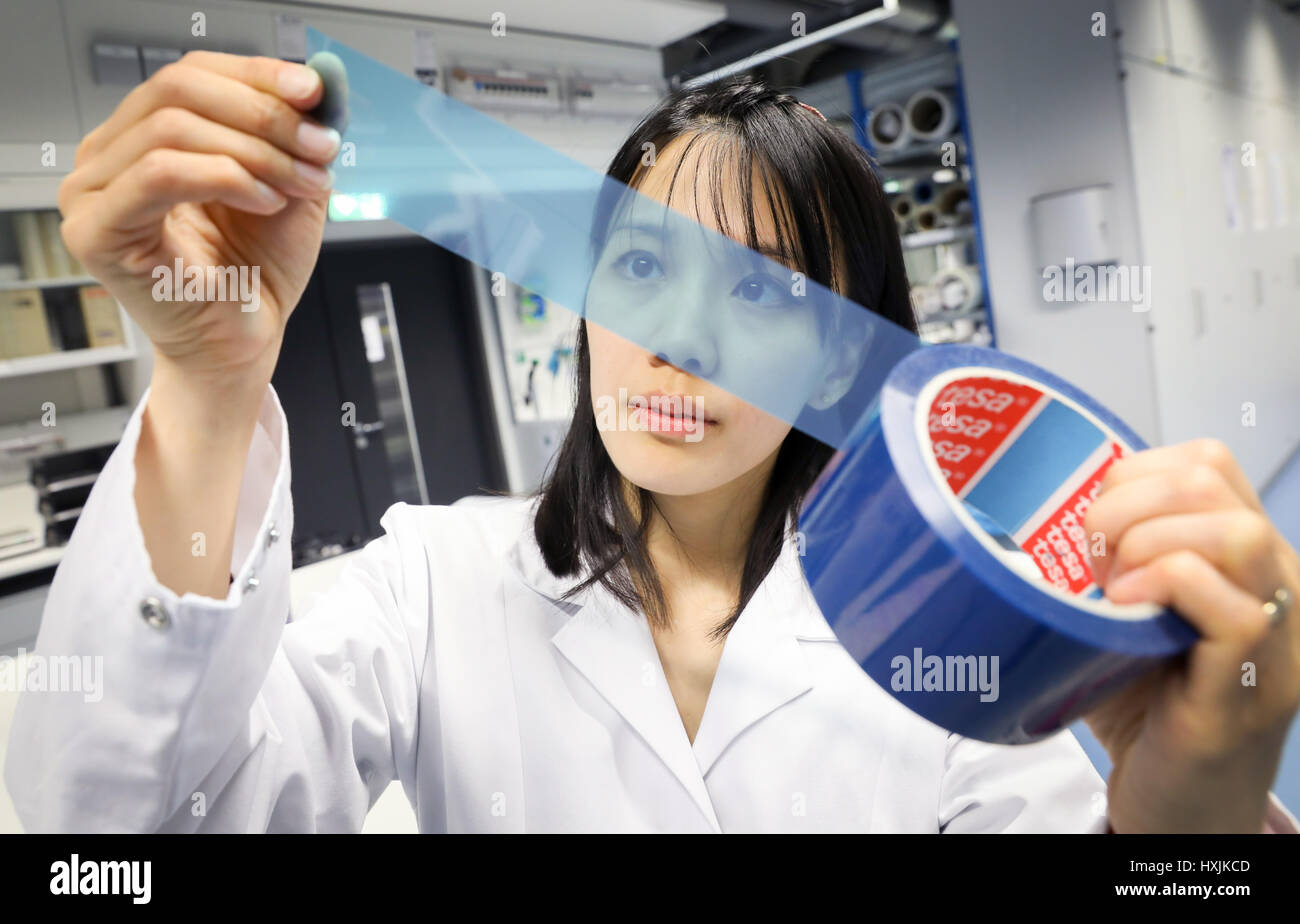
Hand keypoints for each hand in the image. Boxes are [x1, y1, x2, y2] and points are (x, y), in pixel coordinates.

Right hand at [57, 51, 339, 386]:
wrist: (244, 341)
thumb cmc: (257, 271)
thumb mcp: (291, 184)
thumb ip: (298, 132)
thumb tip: (319, 77)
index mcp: (144, 135)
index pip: (191, 72)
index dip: (256, 74)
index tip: (316, 93)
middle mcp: (107, 155)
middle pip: (178, 88)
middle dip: (263, 114)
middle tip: (318, 147)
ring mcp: (92, 191)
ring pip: (172, 128)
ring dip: (255, 152)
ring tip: (297, 186)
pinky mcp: (96, 230)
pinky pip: (159, 173)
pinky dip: (225, 177)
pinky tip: (265, 200)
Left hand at [1083, 438, 1299, 831]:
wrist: (1179, 809)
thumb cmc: (1148, 713)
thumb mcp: (1127, 616)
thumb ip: (1110, 562)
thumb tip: (1042, 515)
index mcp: (1247, 560)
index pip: (1207, 463)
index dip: (1136, 472)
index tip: (1095, 522)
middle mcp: (1278, 589)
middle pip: (1215, 482)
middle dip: (1129, 500)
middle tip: (1093, 555)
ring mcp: (1277, 640)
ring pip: (1239, 535)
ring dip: (1147, 543)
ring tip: (1113, 585)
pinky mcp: (1250, 689)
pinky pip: (1235, 612)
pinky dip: (1167, 591)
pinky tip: (1127, 611)